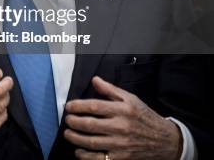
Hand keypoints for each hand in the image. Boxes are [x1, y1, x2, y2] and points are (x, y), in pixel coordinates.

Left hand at [64, 76, 181, 159]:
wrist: (166, 141)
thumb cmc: (145, 117)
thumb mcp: (131, 99)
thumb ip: (110, 90)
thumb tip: (94, 80)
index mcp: (123, 110)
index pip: (94, 106)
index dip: (78, 106)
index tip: (68, 107)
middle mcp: (121, 127)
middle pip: (90, 125)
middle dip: (73, 122)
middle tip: (67, 120)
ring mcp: (121, 144)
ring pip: (91, 142)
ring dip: (75, 138)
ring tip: (68, 133)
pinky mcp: (121, 158)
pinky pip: (99, 159)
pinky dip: (85, 156)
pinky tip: (79, 151)